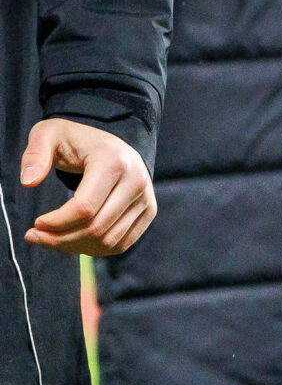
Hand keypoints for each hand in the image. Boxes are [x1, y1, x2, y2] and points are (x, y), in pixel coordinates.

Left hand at [20, 119, 153, 255]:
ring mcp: (146, 198)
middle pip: (96, 228)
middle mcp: (137, 181)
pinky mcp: (149, 211)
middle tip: (37, 237)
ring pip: (107, 241)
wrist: (111, 144)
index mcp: (114, 162)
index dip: (55, 224)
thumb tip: (29, 182)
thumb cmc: (76, 142)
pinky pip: (120, 244)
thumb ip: (35, 154)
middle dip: (60, 239)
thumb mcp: (49, 135)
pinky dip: (94, 249)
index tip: (35, 224)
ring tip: (53, 239)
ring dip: (75, 247)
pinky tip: (75, 240)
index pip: (84, 208)